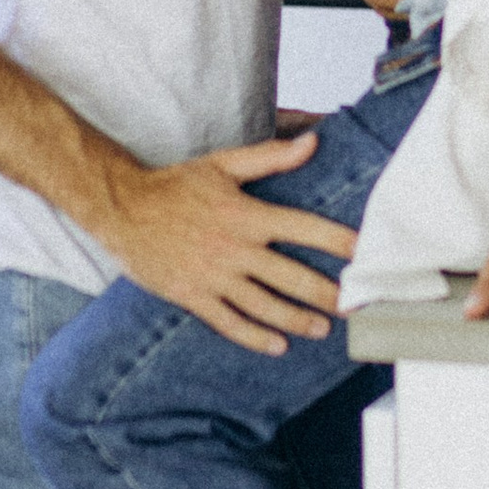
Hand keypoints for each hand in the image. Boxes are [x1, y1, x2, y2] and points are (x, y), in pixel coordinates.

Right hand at [94, 134, 361, 352]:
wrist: (122, 208)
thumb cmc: (176, 184)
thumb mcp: (222, 164)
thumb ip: (270, 157)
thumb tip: (313, 143)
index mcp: (247, 214)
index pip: (304, 228)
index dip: (337, 241)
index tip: (366, 254)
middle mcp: (235, 249)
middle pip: (291, 277)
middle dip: (327, 294)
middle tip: (354, 306)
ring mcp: (214, 276)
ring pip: (265, 306)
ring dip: (297, 320)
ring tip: (323, 328)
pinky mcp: (193, 296)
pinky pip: (229, 322)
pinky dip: (255, 337)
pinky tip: (277, 346)